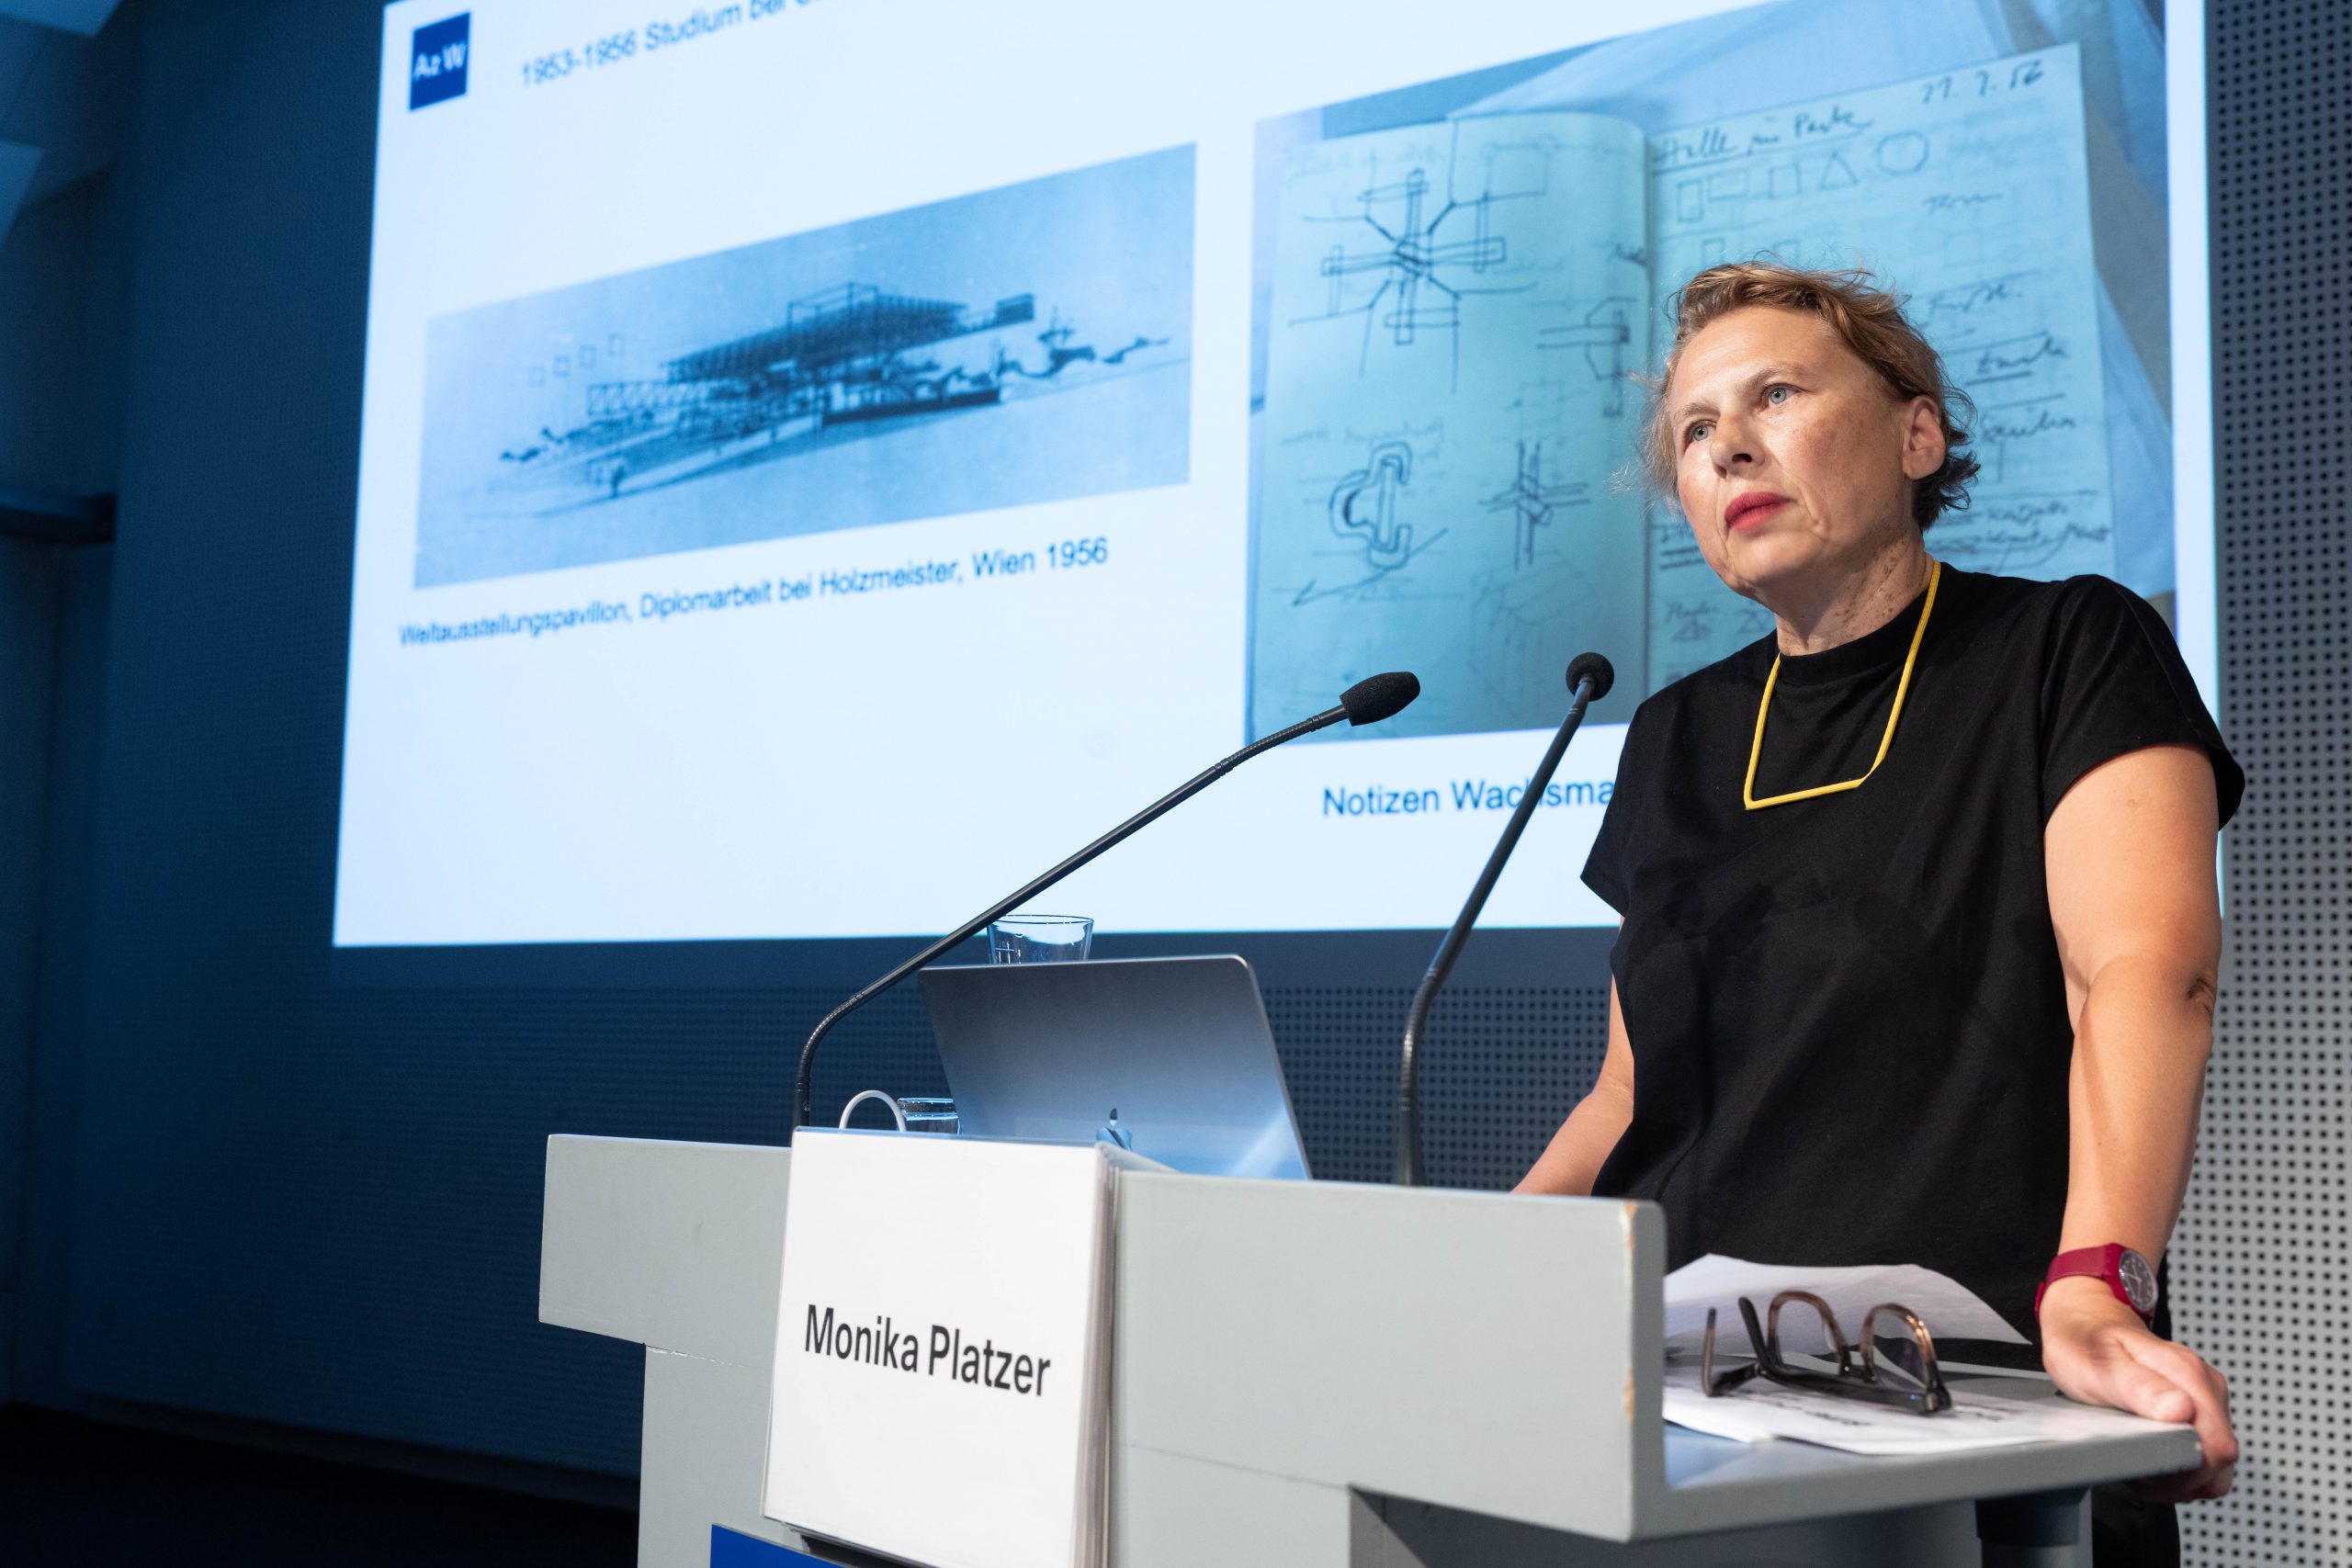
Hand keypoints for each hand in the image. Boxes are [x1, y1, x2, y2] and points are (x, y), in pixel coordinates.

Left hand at [2038, 1275, 2236, 1500]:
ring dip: (2182, 1473)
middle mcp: (2203, 1384)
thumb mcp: (2099, 1364)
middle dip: (2182, 1475)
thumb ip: (2139, 1388)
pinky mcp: (2199, 1408)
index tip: (2150, 1463)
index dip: (2186, 1469)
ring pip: (2215, 1460)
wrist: (2084, 1320)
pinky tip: (2151, 1452)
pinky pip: (2205, 1451)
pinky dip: (2181, 1464)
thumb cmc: (2085, 1340)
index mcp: (2185, 1373)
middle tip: (2140, 1463)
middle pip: (2220, 1458)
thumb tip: (2181, 1410)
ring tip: (2142, 1458)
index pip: (2216, 1445)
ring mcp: (2205, 1396)